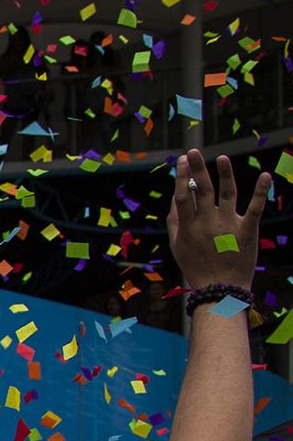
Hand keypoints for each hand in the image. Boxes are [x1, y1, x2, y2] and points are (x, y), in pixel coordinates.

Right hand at [167, 149, 266, 290]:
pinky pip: (255, 208)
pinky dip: (261, 191)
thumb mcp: (177, 245)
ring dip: (225, 174)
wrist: (220, 288)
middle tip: (193, 152)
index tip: (182, 161)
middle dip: (197, 169)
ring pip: (227, 194)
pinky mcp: (247, 231)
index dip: (182, 177)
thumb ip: (174, 222)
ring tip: (221, 159)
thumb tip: (175, 198)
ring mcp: (228, 226)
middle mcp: (207, 223)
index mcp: (188, 227)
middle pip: (203, 190)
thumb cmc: (196, 266)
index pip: (184, 196)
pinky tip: (265, 175)